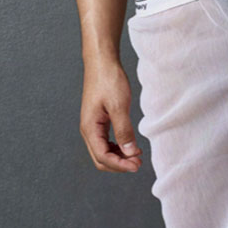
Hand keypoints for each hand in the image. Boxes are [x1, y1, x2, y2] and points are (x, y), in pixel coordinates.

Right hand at [79, 58, 142, 173]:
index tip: (137, 165)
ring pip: (103, 151)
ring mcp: (92, 125)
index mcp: (90, 128)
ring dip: (119, 156)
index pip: (102, 157)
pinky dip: (117, 146)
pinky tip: (129, 144)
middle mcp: (88, 129)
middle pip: (101, 158)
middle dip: (119, 164)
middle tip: (138, 163)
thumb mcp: (119, 106)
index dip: (120, 165)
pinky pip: (106, 140)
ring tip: (136, 155)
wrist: (102, 61)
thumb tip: (130, 153)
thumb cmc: (108, 79)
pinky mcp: (99, 119)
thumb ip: (124, 130)